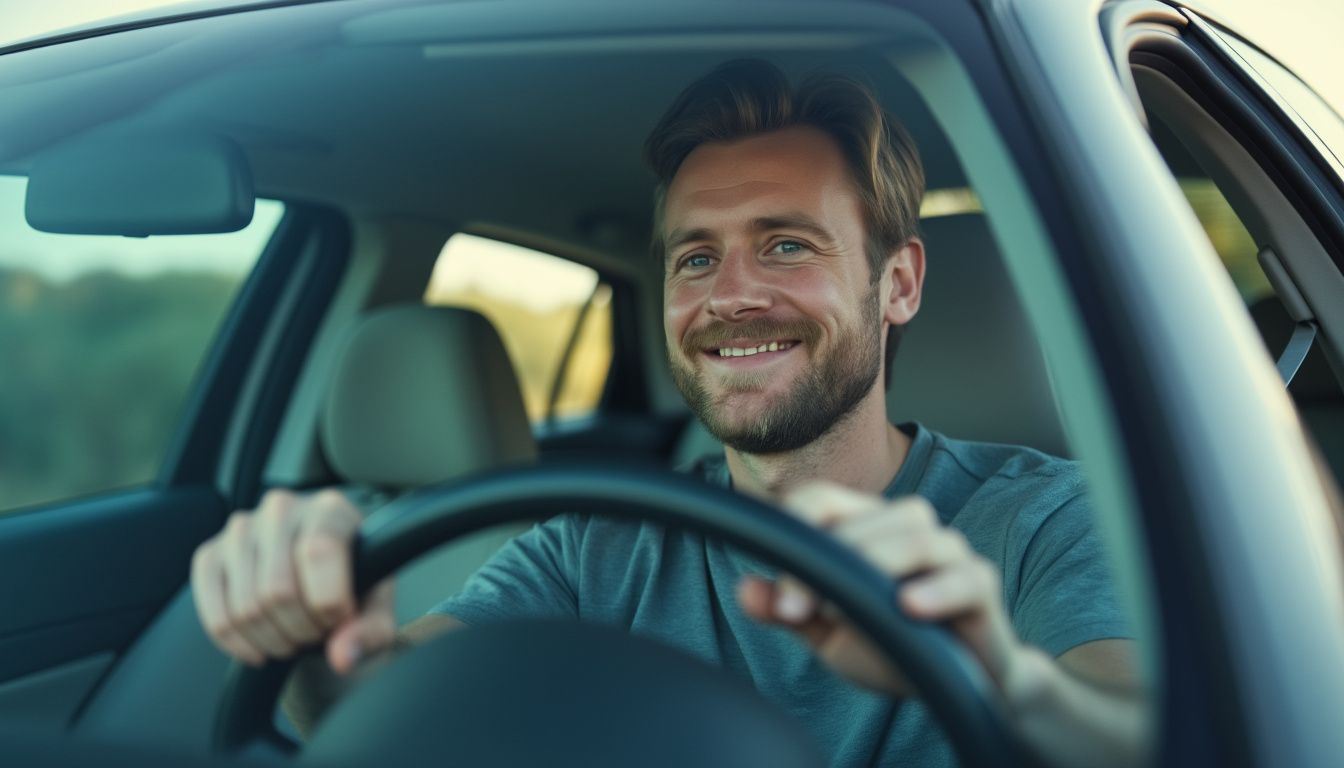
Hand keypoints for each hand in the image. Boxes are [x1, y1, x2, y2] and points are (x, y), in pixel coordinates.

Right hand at [191, 489, 395, 673]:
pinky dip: (239, 645)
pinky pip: (216, 616)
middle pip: (277, 589)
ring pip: (245, 607)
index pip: (318, 551)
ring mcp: (241, 530)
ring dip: (273, 641)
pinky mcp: (210, 556)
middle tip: (316, 634)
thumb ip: (370, 632)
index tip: (340, 619)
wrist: (321, 580)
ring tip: (294, 637)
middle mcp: (282, 509)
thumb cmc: (353, 589)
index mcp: (330, 509)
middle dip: (301, 630)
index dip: (328, 601)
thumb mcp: (375, 611)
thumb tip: (343, 656)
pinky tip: (261, 648)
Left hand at [737, 481, 1023, 695]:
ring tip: (841, 606)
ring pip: (915, 536)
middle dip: (825, 560)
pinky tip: (909, 607)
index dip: (794, 530)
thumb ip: (788, 611)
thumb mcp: (827, 633)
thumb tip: (744, 591)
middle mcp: (907, 528)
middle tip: (796, 610)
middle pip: (866, 518)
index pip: (822, 500)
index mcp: (865, 527)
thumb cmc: (890, 647)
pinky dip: (937, 589)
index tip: (777, 588)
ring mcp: (949, 553)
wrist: (957, 687)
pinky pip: (965, 578)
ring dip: (875, 564)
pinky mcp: (981, 587)